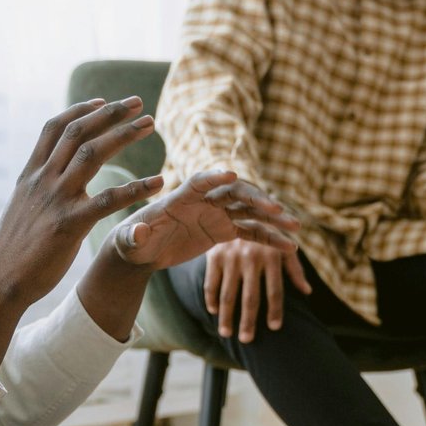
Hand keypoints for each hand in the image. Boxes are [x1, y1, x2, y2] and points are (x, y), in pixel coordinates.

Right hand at [0, 97, 162, 307]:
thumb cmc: (13, 250)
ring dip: (124, 135)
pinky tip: (159, 182)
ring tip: (150, 124)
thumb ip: (37, 187)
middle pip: (78, 133)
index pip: (54, 128)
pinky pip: (108, 200)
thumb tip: (46, 175)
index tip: (103, 101)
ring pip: (93, 154)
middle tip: (138, 103)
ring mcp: (56, 200)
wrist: (0, 281)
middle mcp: (43, 180)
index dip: (80, 110)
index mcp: (31, 174)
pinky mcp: (70, 224)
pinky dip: (136, 188)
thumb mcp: (21, 207)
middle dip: (110, 113)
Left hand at [111, 171, 299, 272]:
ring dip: (272, 218)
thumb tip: (139, 231)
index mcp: (180, 197)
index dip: (215, 177)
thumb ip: (134, 236)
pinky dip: (269, 239)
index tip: (232, 175)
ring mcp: (217, 214)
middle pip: (234, 194)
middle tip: (276, 209)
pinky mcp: (224, 230)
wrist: (142, 250)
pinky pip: (251, 232)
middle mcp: (204, 201)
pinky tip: (289, 247)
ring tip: (295, 227)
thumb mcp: (129, 241)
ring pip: (250, 212)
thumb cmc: (132, 242)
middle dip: (255, 199)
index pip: (200, 182)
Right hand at [204, 236, 312, 342]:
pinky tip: (214, 312)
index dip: (276, 311)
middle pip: (251, 297)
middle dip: (249, 321)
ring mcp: (231, 257)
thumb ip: (294, 269)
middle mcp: (251, 257)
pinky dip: (211, 299)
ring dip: (226, 317)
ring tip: (226, 334)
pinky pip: (211, 283)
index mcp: (271, 256)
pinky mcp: (214, 255)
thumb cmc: (266, 231)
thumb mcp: (282, 245)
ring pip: (228, 294)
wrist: (237, 205)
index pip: (275, 291)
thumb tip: (307, 292)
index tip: (274, 328)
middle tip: (247, 341)